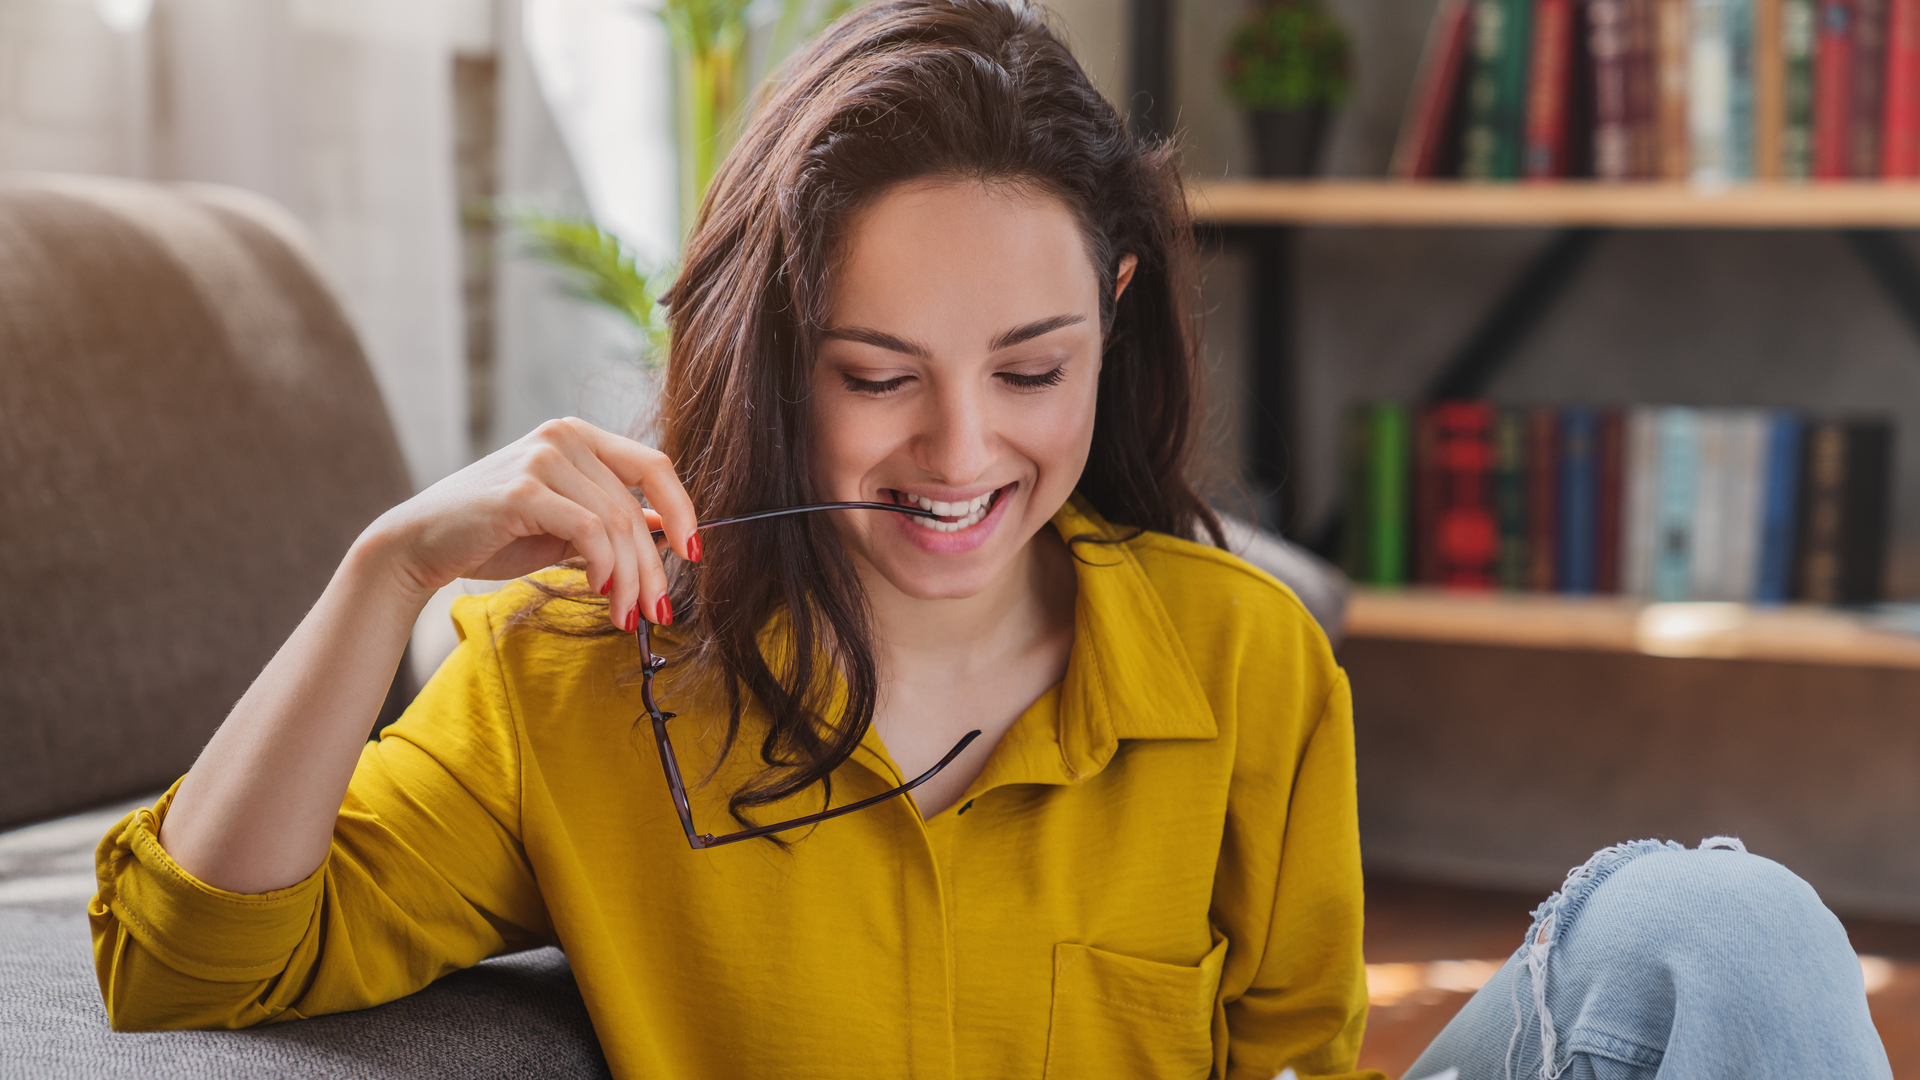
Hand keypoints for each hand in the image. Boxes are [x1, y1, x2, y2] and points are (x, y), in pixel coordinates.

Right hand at [359, 418, 696, 629]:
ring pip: (616, 523)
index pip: (654, 465)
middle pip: (635, 505)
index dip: (683, 510)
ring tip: (628, 615)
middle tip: (660, 610)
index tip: (694, 554)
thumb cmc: (494, 535)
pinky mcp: (522, 490)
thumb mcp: (566, 525)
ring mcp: (542, 458)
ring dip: (630, 578)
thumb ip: (612, 522)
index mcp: (579, 436)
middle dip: (653, 567)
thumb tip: (667, 532)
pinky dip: (604, 567)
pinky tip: (601, 591)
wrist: (421, 545)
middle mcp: (563, 436)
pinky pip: (588, 531)